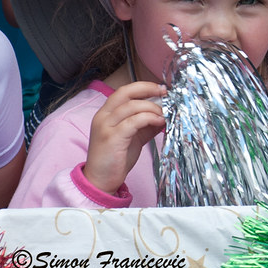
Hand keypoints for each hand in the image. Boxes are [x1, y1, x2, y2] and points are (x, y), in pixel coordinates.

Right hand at [84, 81, 165, 195]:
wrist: (101, 180)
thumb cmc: (117, 157)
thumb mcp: (135, 135)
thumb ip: (147, 122)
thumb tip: (166, 112)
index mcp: (107, 113)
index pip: (125, 91)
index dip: (144, 86)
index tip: (161, 89)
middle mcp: (103, 116)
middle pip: (125, 92)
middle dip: (148, 89)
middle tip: (165, 93)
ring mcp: (105, 126)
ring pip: (132, 106)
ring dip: (152, 107)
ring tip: (165, 114)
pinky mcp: (111, 138)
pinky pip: (133, 121)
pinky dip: (149, 118)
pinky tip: (159, 122)